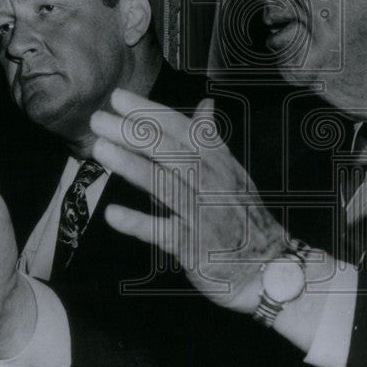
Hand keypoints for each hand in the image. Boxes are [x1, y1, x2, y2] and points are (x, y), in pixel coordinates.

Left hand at [89, 89, 287, 312]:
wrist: (267, 268)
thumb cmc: (242, 218)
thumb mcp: (232, 174)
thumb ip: (211, 140)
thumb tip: (205, 104)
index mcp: (219, 163)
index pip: (183, 129)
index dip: (150, 112)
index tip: (119, 98)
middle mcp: (212, 183)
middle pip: (171, 151)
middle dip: (134, 132)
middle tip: (99, 120)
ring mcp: (203, 214)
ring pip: (166, 184)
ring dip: (132, 165)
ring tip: (100, 150)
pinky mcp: (194, 247)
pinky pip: (164, 232)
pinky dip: (139, 222)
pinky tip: (112, 213)